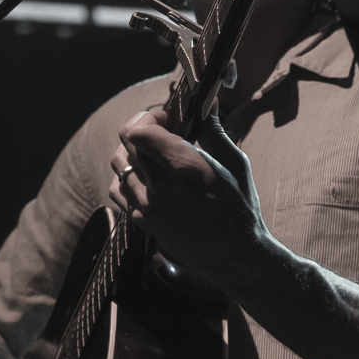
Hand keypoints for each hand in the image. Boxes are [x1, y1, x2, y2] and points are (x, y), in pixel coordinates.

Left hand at [108, 106, 267, 284]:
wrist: (235, 258)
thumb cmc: (240, 209)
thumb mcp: (236, 165)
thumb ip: (214, 131)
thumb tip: (208, 101)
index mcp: (185, 170)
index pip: (140, 133)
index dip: (150, 117)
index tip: (168, 117)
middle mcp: (160, 188)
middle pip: (126, 143)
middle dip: (142, 128)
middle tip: (163, 129)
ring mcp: (147, 207)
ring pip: (118, 164)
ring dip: (133, 150)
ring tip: (155, 152)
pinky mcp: (143, 222)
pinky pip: (119, 190)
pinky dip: (127, 176)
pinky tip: (148, 176)